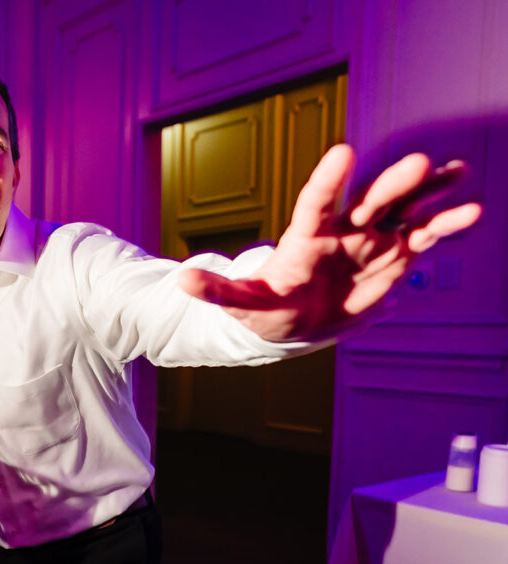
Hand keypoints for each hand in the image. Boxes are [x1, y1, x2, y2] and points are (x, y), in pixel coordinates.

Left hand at [178, 143, 482, 341]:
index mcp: (305, 238)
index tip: (343, 153)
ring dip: (426, 194)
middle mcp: (341, 231)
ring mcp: (369, 240)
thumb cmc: (267, 310)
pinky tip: (469, 210)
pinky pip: (421, 238)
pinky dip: (443, 226)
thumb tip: (181, 282)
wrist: (296, 323)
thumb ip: (218, 291)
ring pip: (400, 211)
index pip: (316, 202)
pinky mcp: (391, 256)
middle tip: (417, 162)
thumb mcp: (242, 304)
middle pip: (367, 201)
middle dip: (390, 184)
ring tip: (455, 173)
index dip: (329, 180)